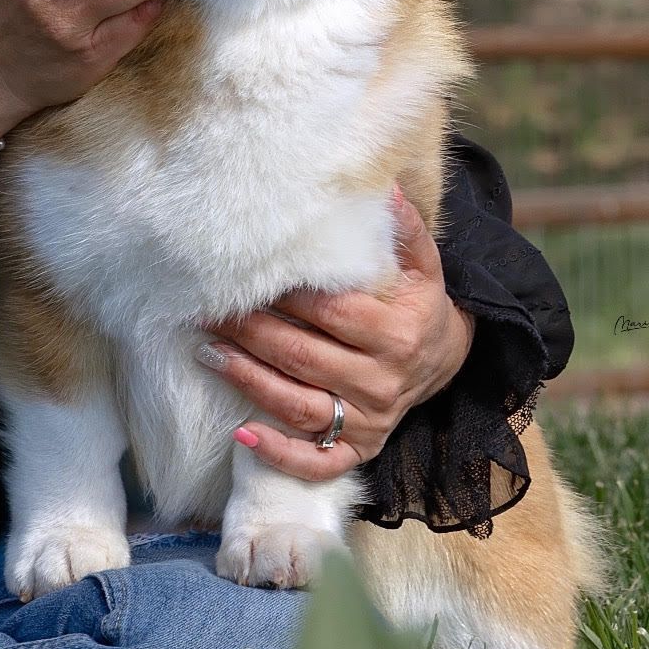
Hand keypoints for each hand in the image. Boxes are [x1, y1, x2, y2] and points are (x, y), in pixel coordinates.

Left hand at [196, 186, 475, 481]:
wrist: (442, 359)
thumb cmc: (416, 302)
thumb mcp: (421, 264)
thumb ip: (402, 228)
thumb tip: (385, 186)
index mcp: (396, 333)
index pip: (332, 312)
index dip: (287, 295)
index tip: (244, 276)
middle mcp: (382, 381)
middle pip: (304, 356)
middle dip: (250, 331)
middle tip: (206, 310)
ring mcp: (369, 420)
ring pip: (300, 406)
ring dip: (248, 381)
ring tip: (208, 352)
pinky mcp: (359, 449)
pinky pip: (317, 462)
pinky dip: (279, 454)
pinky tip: (241, 434)